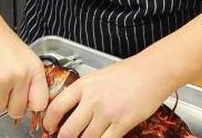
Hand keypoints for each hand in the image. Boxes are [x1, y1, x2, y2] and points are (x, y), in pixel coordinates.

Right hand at [0, 14, 48, 121]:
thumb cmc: (1, 41)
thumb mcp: (25, 58)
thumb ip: (31, 81)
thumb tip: (31, 106)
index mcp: (35, 69)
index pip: (40, 103)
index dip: (30, 106)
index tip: (24, 103)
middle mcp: (21, 75)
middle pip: (17, 111)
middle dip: (8, 105)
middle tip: (3, 89)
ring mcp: (2, 79)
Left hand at [44, 54, 174, 137]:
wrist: (153, 71)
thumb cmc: (129, 73)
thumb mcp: (99, 76)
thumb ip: (83, 92)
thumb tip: (68, 110)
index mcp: (84, 85)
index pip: (56, 107)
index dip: (49, 122)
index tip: (49, 128)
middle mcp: (93, 99)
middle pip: (68, 130)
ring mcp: (107, 112)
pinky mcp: (123, 122)